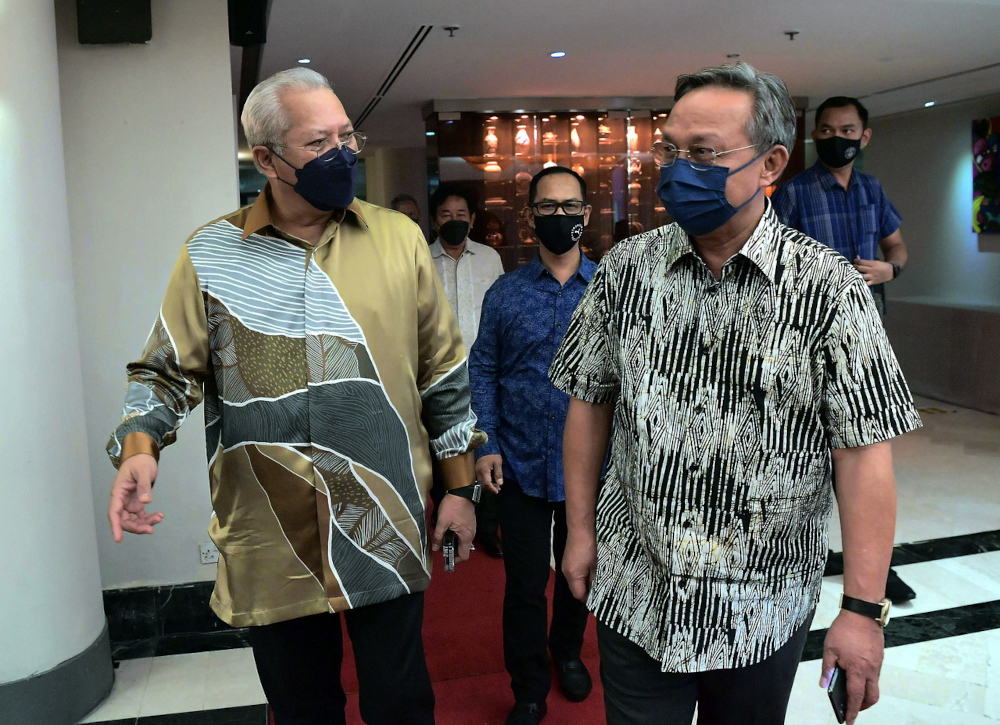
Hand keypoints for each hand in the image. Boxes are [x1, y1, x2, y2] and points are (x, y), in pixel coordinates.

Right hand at [108, 453, 162, 541]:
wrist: (143, 456)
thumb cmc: (140, 461)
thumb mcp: (143, 471)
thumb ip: (144, 486)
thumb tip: (145, 502)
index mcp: (118, 492)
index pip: (114, 512)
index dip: (115, 526)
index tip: (118, 539)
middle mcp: (121, 500)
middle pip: (124, 520)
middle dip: (136, 527)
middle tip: (151, 529)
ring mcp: (129, 502)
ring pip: (133, 520)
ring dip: (145, 523)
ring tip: (159, 518)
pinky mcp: (137, 503)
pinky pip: (141, 515)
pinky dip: (149, 518)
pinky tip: (160, 515)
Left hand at [431, 493, 475, 564]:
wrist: (461, 491)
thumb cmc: (452, 507)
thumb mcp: (442, 522)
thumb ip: (438, 536)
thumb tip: (435, 549)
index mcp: (466, 537)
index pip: (464, 556)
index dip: (455, 560)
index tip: (446, 558)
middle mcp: (471, 534)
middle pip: (463, 549)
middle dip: (453, 550)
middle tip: (441, 547)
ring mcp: (472, 528)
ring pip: (463, 541)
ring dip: (454, 543)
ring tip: (443, 539)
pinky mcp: (470, 522)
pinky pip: (464, 534)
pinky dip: (456, 536)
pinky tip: (448, 531)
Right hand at [475, 454, 503, 493]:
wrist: (485, 446)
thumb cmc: (493, 454)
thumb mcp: (498, 463)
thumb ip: (498, 474)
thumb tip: (500, 484)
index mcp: (484, 471)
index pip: (487, 483)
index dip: (492, 488)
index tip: (497, 491)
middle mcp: (478, 472)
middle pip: (483, 485)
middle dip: (490, 488)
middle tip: (498, 489)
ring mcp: (477, 471)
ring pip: (481, 482)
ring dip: (488, 485)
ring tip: (497, 486)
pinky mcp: (477, 470)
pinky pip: (481, 479)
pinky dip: (486, 482)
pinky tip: (492, 481)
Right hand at [562, 528, 596, 601]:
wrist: (580, 529)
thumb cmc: (589, 547)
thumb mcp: (595, 565)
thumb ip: (594, 579)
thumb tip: (596, 589)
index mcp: (573, 576)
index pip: (578, 594)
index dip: (588, 598)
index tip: (598, 598)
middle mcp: (566, 573)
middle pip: (574, 589)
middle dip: (585, 591)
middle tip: (598, 591)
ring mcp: (565, 566)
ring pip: (574, 581)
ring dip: (583, 583)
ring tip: (595, 581)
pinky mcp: (566, 561)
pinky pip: (573, 574)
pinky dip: (580, 576)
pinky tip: (588, 571)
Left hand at [821, 610, 884, 724]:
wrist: (862, 614)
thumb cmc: (844, 630)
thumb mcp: (829, 649)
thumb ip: (827, 668)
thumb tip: (824, 684)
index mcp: (857, 670)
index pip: (856, 697)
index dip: (852, 711)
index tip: (849, 721)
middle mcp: (870, 670)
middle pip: (871, 697)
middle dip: (862, 706)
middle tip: (852, 709)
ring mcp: (877, 664)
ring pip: (874, 686)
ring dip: (866, 693)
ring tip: (853, 692)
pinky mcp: (879, 657)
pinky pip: (875, 675)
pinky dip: (867, 680)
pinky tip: (857, 675)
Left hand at [853, 257, 893, 285]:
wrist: (891, 272)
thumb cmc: (881, 266)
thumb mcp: (875, 261)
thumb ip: (865, 261)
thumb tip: (857, 257)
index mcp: (872, 264)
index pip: (861, 262)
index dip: (856, 261)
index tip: (854, 261)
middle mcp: (871, 270)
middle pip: (860, 268)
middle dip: (854, 267)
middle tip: (851, 266)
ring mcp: (872, 277)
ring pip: (861, 276)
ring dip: (855, 275)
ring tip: (852, 274)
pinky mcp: (873, 282)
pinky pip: (865, 284)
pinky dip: (861, 283)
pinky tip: (856, 282)